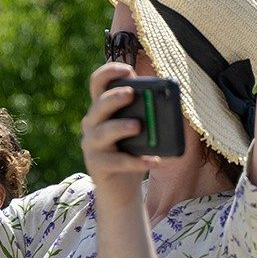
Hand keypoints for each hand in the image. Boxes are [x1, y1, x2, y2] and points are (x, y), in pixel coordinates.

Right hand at [80, 64, 160, 203]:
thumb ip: (147, 114)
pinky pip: (117, 161)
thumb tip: (165, 104)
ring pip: (103, 132)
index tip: (127, 69)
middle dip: (114, 97)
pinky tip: (154, 161)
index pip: (98, 83)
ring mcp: (91, 144)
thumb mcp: (139, 130)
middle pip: (99, 105)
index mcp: (102, 108)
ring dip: (120, 126)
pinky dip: (137, 161)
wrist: (121, 188)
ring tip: (138, 126)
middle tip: (131, 93)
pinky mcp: (96, 165)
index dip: (108, 72)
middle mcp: (91, 123)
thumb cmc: (132, 152)